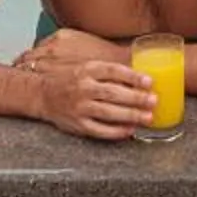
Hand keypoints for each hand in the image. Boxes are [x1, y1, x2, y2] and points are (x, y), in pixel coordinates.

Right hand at [16, 41, 155, 140]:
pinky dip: (116, 131)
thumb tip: (136, 66)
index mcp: (87, 69)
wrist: (42, 93)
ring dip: (131, 115)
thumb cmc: (68, 77)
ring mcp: (80, 107)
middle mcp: (83, 87)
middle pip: (114, 93)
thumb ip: (106, 67)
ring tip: (148, 117)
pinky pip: (100, 130)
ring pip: (109, 113)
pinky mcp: (77, 124)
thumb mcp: (85, 64)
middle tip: (154, 100)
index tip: (149, 81)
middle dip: (136, 98)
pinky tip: (130, 131)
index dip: (133, 76)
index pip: (113, 71)